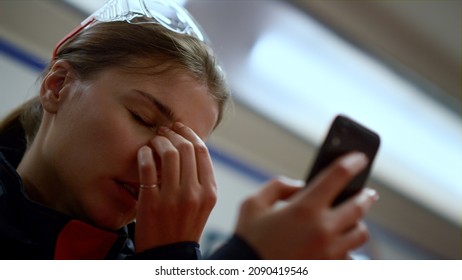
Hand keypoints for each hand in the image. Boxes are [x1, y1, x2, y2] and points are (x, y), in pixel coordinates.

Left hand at [134, 122, 216, 252]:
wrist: (168, 254)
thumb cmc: (185, 225)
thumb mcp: (203, 203)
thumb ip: (200, 179)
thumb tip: (190, 147)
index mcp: (209, 191)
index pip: (202, 151)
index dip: (189, 134)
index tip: (179, 128)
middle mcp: (194, 193)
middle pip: (186, 148)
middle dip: (173, 134)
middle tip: (163, 132)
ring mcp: (173, 198)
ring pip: (168, 154)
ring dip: (159, 141)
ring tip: (153, 141)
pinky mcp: (152, 203)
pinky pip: (148, 168)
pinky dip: (144, 154)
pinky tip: (143, 153)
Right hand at [235, 152, 378, 258]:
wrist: (247, 274)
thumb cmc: (248, 239)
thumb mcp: (253, 204)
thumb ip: (278, 187)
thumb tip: (300, 186)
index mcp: (304, 209)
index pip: (338, 176)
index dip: (352, 163)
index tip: (360, 158)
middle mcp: (322, 230)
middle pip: (359, 207)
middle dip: (365, 196)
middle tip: (367, 192)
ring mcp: (329, 253)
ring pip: (360, 234)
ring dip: (357, 223)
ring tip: (352, 220)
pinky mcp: (328, 268)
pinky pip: (350, 256)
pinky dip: (348, 248)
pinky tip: (339, 244)